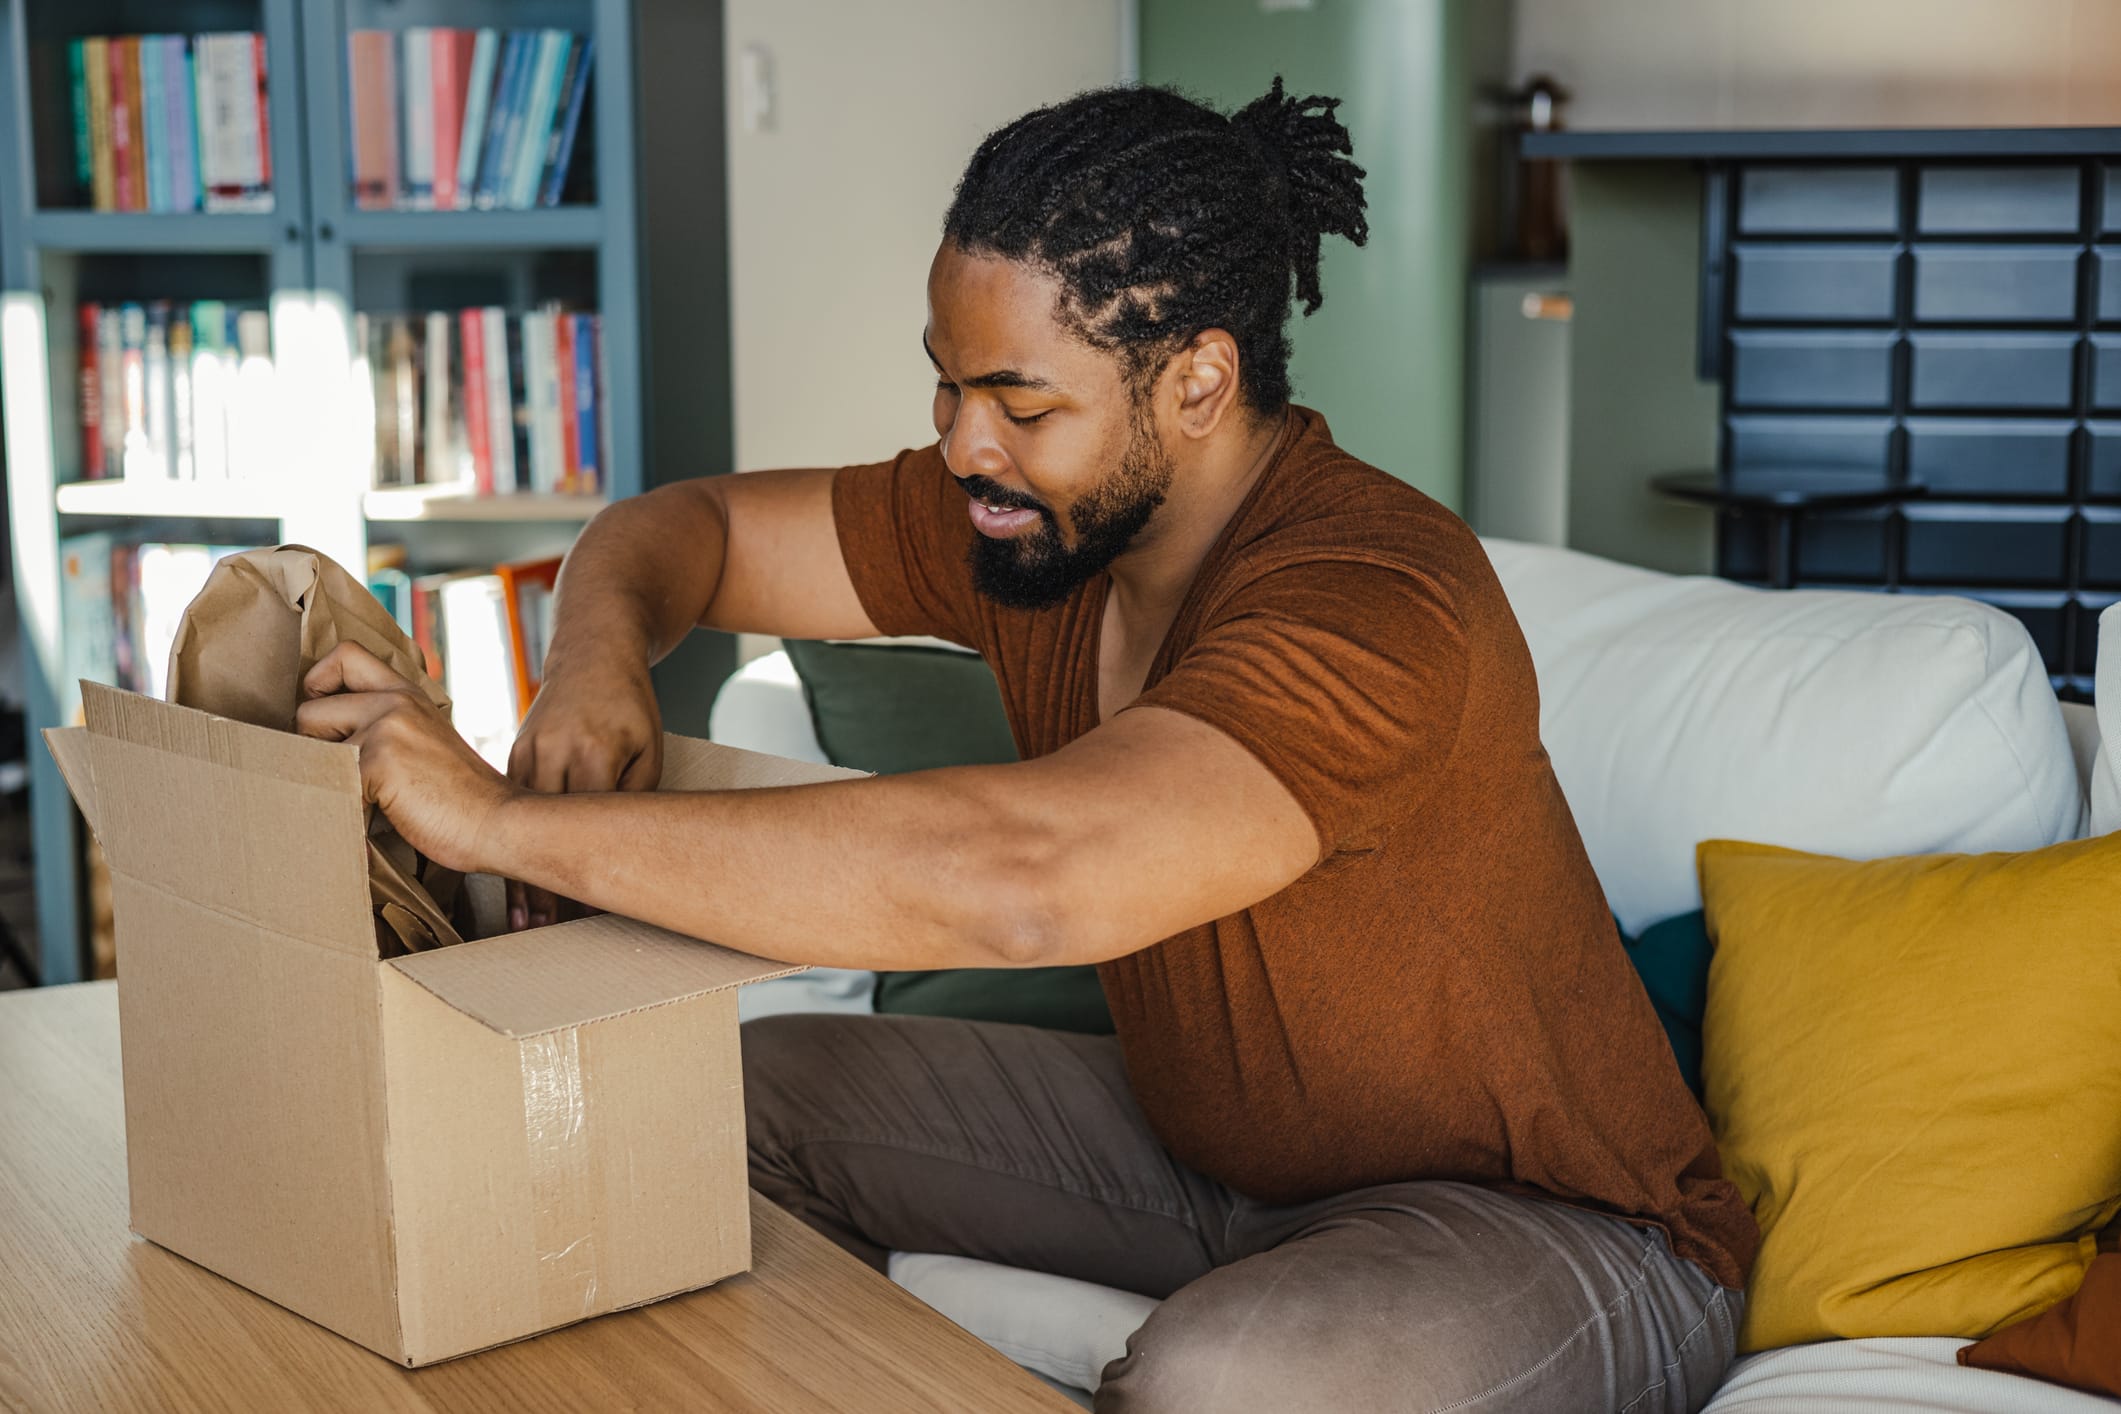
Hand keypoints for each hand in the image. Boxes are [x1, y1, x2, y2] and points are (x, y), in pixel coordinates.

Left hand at [294, 642, 518, 875]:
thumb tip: (335, 736)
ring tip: (360, 798)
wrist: (499, 823)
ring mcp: (386, 728)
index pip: (345, 654)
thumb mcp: (429, 742)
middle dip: (312, 743)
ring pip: (310, 747)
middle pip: (309, 705)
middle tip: (340, 769)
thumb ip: (392, 726)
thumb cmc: (464, 798)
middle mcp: (396, 701)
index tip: (327, 716)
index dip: (319, 681)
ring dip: (325, 777)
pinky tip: (371, 817)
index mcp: (409, 694)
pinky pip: (328, 783)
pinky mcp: (377, 762)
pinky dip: (343, 806)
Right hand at [505, 645, 662, 928]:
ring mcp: (525, 755)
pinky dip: (512, 841)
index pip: (584, 830)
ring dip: (520, 871)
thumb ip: (633, 798)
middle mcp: (550, 756)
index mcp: (590, 754)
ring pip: (519, 826)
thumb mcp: (648, 750)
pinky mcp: (513, 757)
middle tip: (540, 933)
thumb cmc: (629, 704)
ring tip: (522, 919)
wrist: (592, 653)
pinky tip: (512, 873)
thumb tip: (620, 850)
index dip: (582, 874)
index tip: (583, 917)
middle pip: (542, 835)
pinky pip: (510, 808)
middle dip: (541, 886)